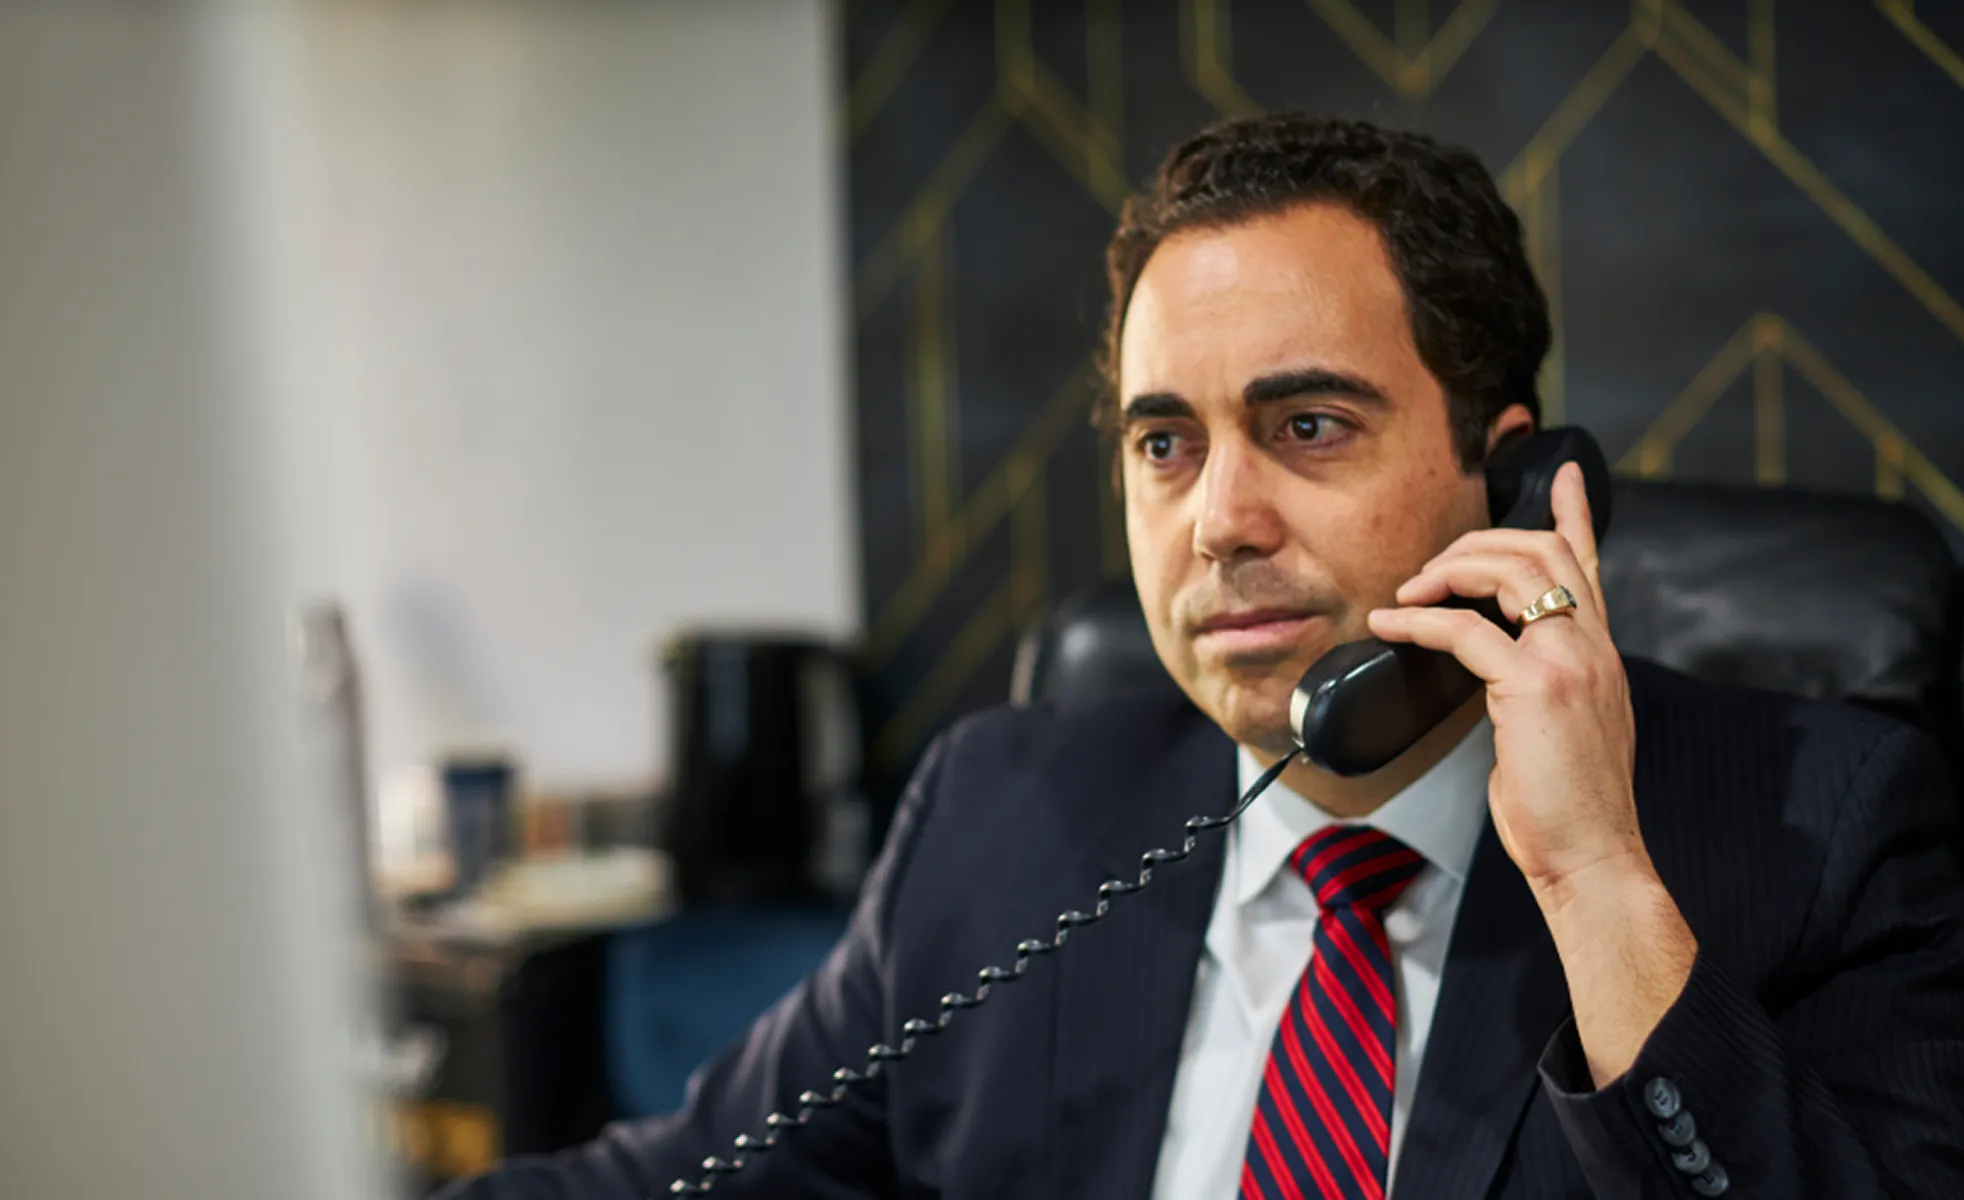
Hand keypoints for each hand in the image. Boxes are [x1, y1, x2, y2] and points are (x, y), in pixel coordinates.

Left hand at [1365, 461, 1640, 902]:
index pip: (1589, 564)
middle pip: (1542, 549)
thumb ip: (1542, 685)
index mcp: (1600, 653)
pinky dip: (1421, 620)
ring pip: (1512, 570)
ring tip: (1409, 588)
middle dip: (1480, 540)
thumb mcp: (1563, 729)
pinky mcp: (1534, 686)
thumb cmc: (1569, 807)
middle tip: (1430, 564)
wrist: (1593, 857)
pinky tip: (1390, 624)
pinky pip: (1465, 630)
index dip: (1575, 512)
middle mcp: (1592, 645)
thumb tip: (1496, 672)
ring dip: (1451, 567)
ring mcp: (1569, 661)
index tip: (1565, 473)